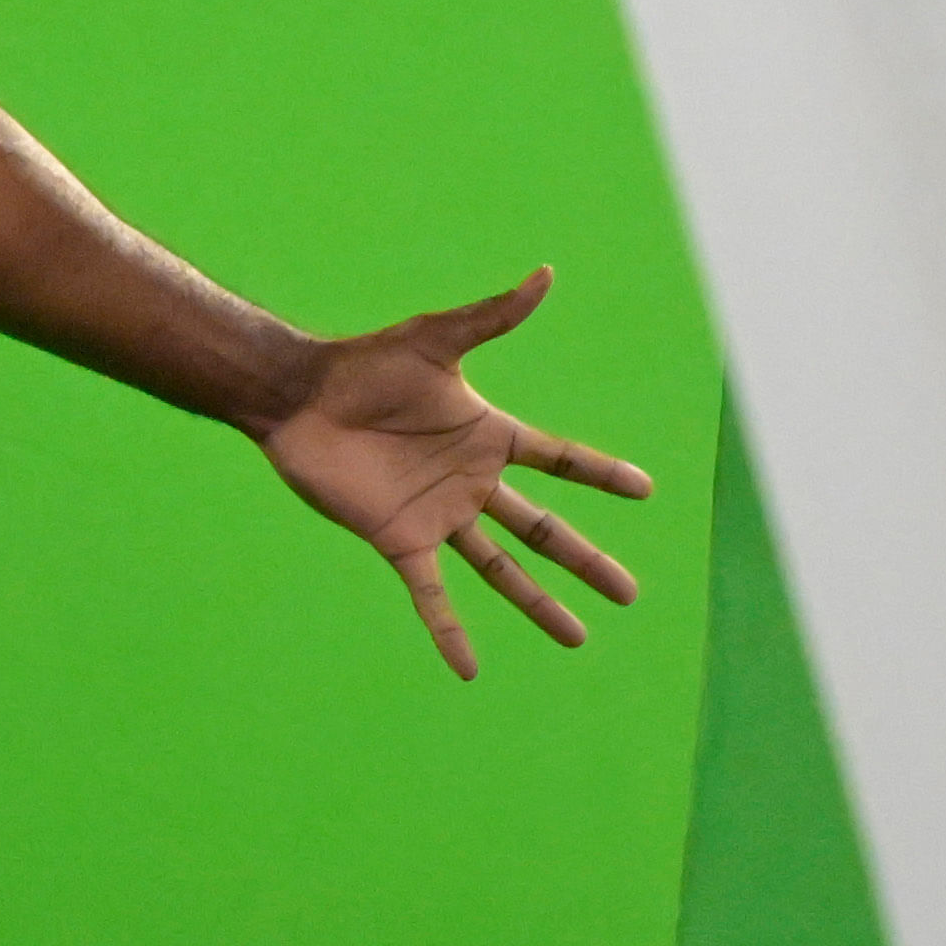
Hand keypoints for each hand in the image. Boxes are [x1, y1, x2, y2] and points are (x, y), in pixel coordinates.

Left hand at [258, 275, 651, 676]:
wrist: (299, 397)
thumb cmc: (364, 363)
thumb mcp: (435, 339)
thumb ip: (492, 316)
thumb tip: (546, 275)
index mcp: (488, 436)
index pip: (560, 458)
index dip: (600, 474)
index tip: (646, 490)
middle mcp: (471, 482)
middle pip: (544, 530)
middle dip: (587, 561)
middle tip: (630, 593)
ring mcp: (438, 516)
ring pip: (501, 571)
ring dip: (539, 605)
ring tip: (578, 639)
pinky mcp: (398, 541)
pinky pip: (431, 595)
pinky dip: (448, 632)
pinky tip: (468, 671)